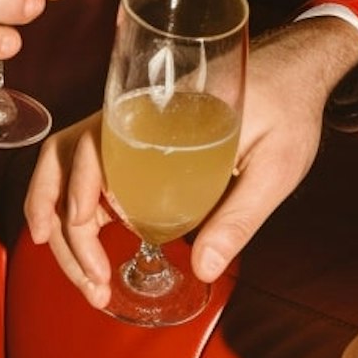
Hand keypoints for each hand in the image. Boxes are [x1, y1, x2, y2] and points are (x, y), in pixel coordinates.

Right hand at [23, 14, 357, 307]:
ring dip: (61, 225)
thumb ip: (240, 216)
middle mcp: (131, 116)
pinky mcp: (138, 149)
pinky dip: (78, 218)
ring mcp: (129, 133)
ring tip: (87, 279)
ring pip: (66, 172)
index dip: (76, 190)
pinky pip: (91, 179)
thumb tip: (203, 269)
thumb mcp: (275, 165)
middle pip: (63, 163)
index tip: (84, 231)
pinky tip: (91, 256)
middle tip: (92, 282)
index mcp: (158, 109)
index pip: (88, 144)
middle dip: (61, 226)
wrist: (296, 74)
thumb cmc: (289, 107)